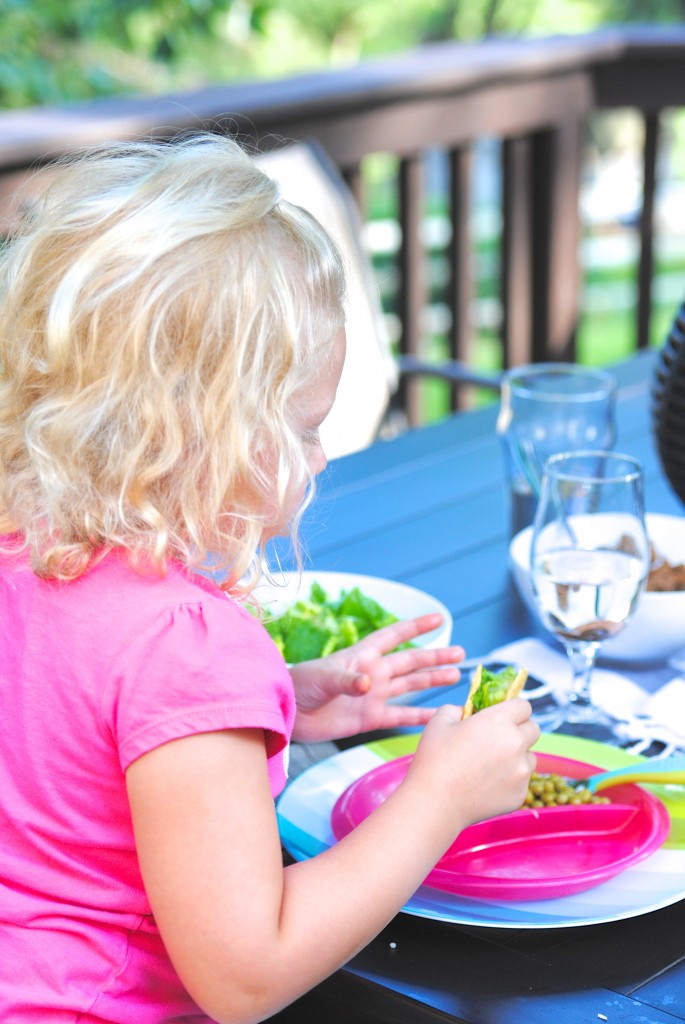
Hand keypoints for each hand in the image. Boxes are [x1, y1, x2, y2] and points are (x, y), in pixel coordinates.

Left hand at [289, 613, 464, 742]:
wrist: (289, 713)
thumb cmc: (301, 685)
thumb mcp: (323, 678)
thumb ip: (347, 680)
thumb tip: (369, 685)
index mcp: (362, 656)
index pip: (394, 636)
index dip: (416, 627)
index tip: (438, 619)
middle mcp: (373, 673)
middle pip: (410, 662)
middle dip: (434, 657)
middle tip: (460, 653)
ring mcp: (373, 696)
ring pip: (410, 686)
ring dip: (431, 681)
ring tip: (456, 676)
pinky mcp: (370, 718)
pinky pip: (400, 716)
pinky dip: (419, 716)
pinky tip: (437, 716)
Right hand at [406, 698, 539, 828]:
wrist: (435, 803)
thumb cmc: (435, 759)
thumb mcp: (439, 722)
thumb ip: (456, 709)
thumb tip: (465, 712)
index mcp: (499, 721)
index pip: (524, 706)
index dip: (513, 709)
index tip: (503, 716)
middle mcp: (516, 744)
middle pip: (533, 730)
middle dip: (519, 731)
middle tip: (498, 739)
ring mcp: (521, 771)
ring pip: (530, 757)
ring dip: (518, 757)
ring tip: (492, 765)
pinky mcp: (520, 794)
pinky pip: (522, 781)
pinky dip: (511, 780)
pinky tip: (488, 784)